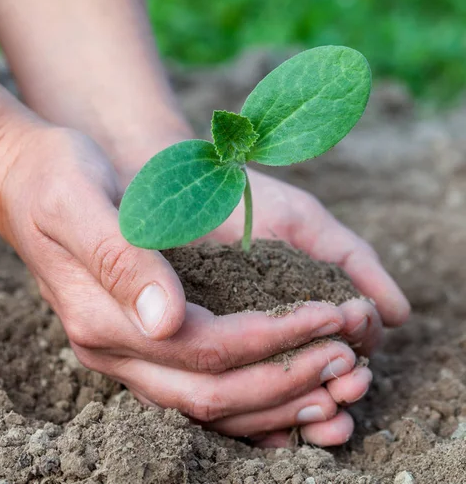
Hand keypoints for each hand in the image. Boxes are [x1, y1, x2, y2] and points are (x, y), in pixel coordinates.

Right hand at [0, 126, 369, 446]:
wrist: (23, 182)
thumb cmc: (55, 178)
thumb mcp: (79, 199)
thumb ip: (119, 258)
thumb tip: (167, 319)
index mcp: (100, 315)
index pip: (202, 350)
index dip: (271, 340)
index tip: (329, 319)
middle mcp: (111, 348)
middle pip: (211, 394)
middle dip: (284, 379)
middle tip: (347, 357)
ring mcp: (121, 353)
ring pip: (206, 407)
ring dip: (274, 399)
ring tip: (333, 378)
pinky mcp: (134, 343)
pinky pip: (196, 392)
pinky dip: (248, 399)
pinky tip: (287, 387)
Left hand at [207, 167, 410, 445]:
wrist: (192, 191)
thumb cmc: (252, 202)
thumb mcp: (307, 226)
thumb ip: (353, 261)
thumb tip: (400, 316)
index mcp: (310, 305)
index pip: (349, 338)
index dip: (359, 341)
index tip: (358, 330)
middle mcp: (282, 328)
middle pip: (321, 368)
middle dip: (340, 379)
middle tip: (348, 380)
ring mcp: (245, 340)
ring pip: (285, 383)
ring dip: (309, 394)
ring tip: (324, 396)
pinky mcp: (208, 345)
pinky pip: (236, 379)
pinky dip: (260, 395)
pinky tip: (275, 402)